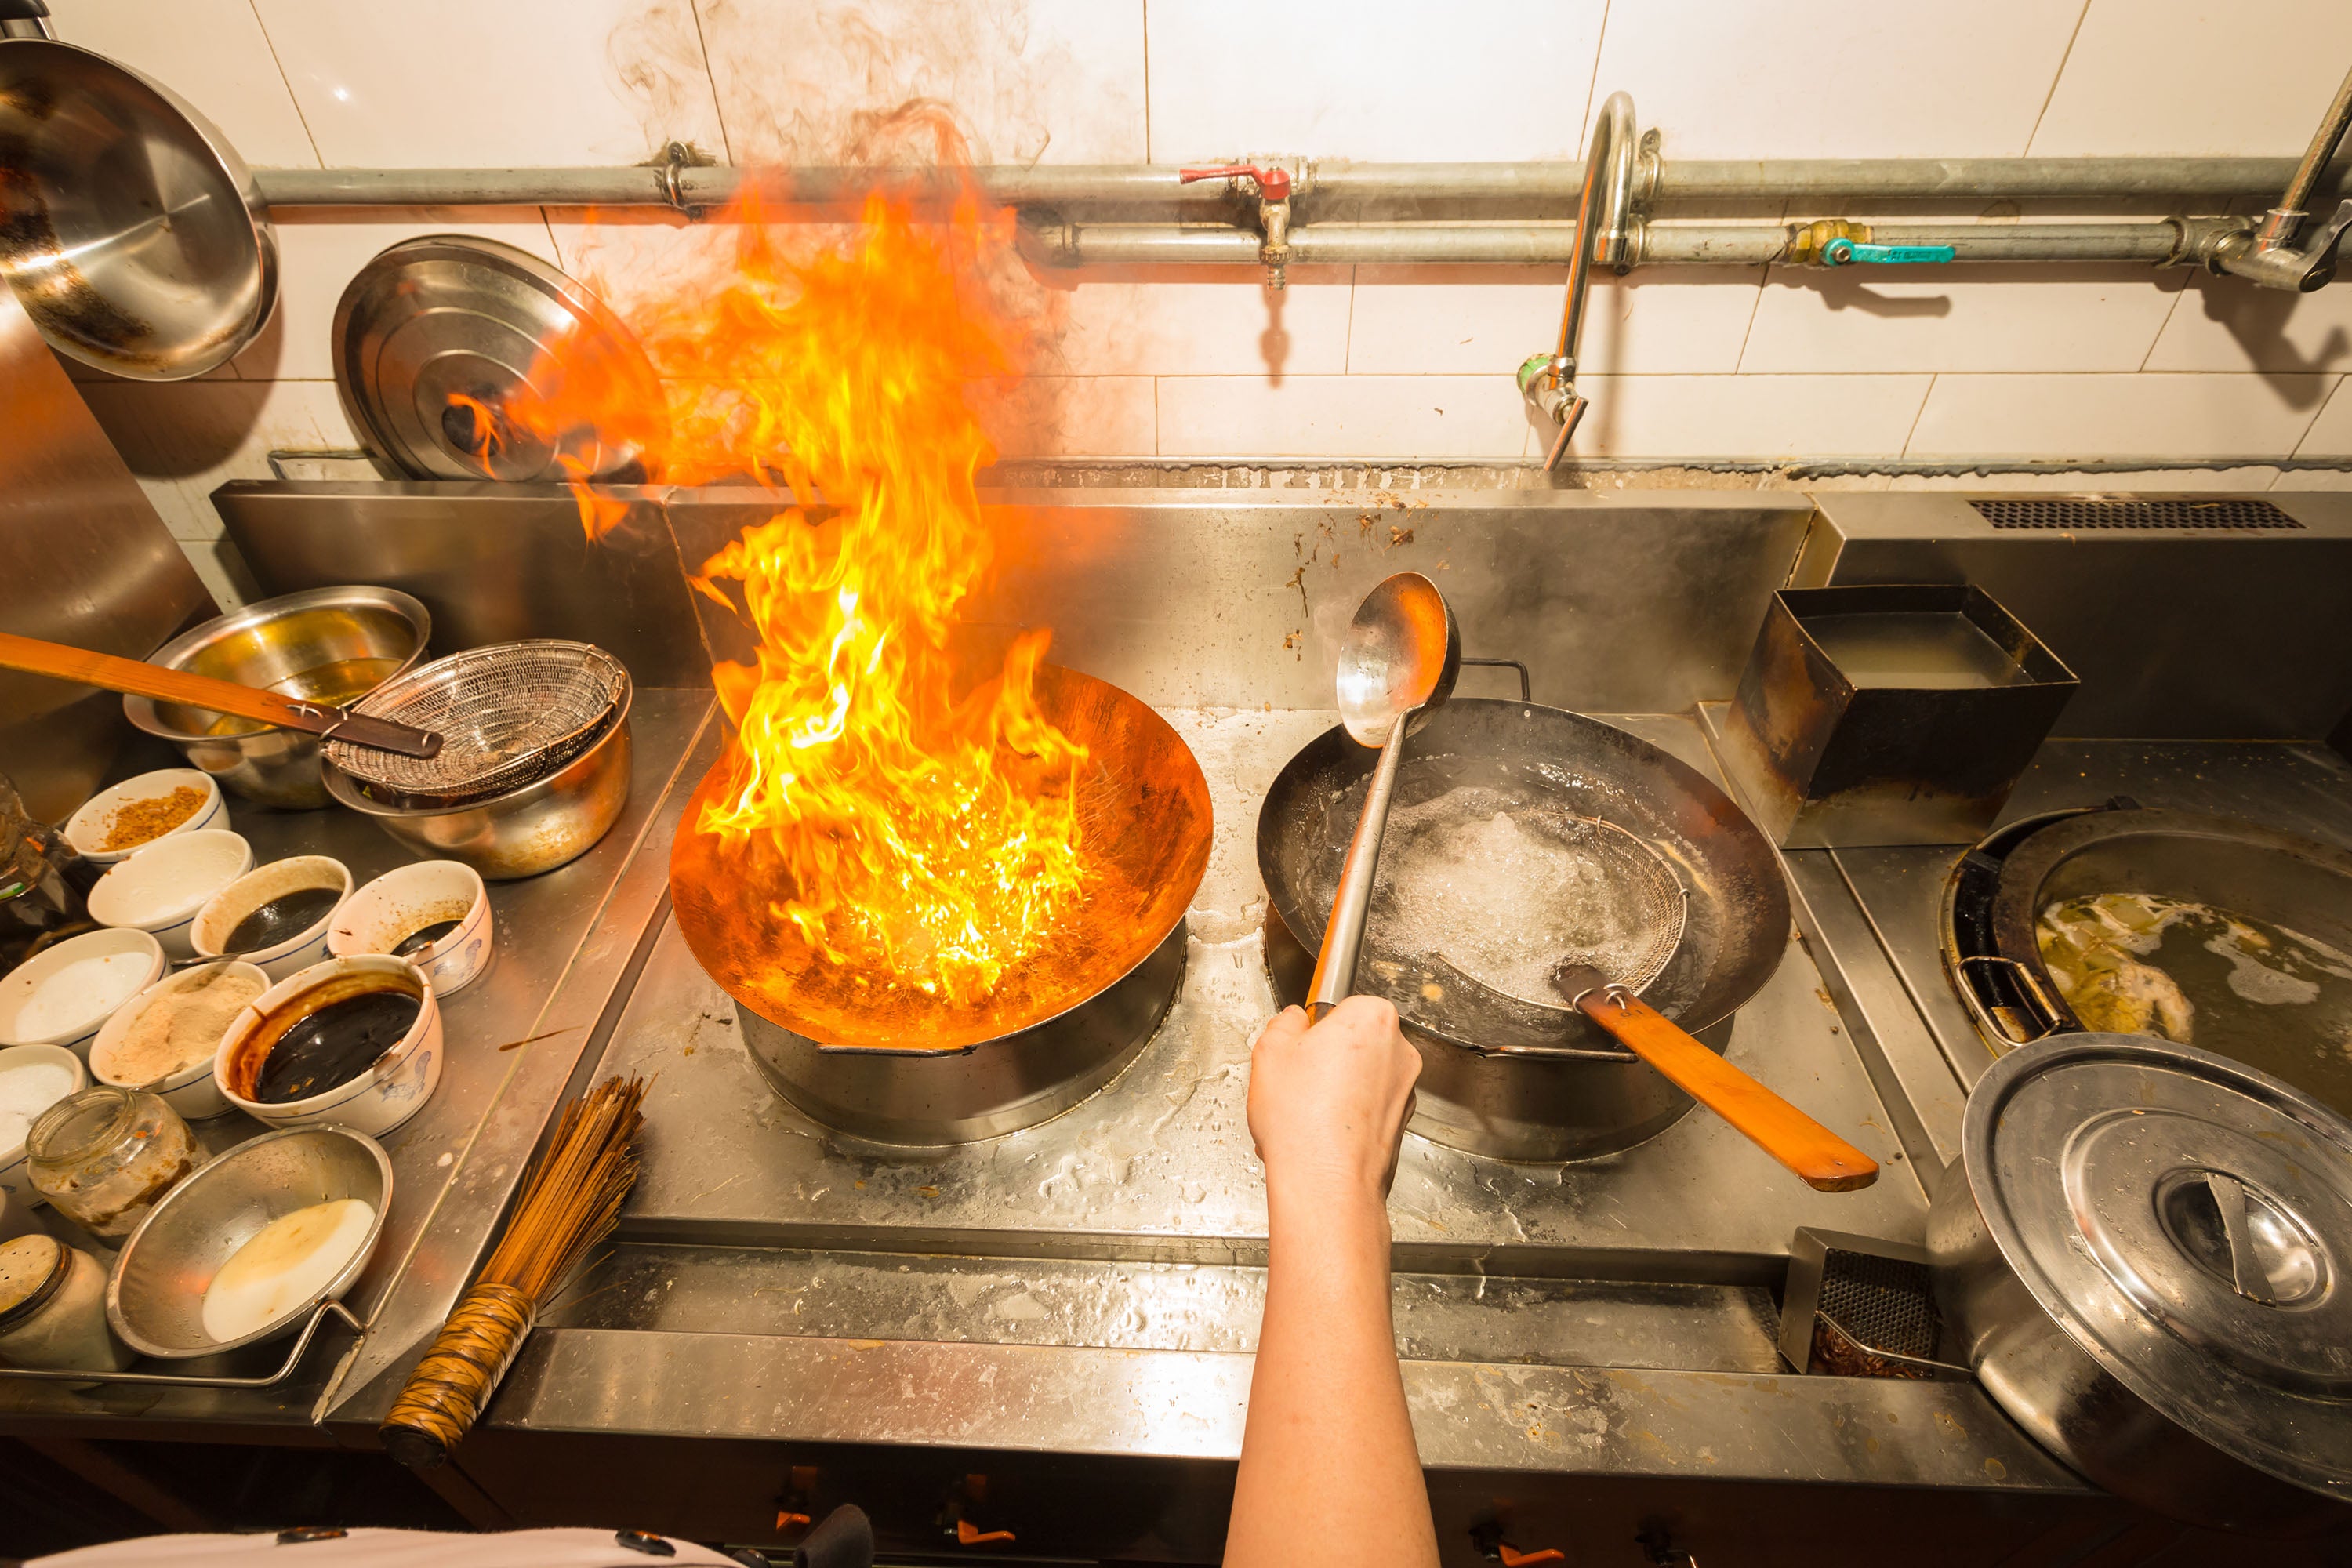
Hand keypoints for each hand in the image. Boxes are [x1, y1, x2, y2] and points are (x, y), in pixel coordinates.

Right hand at [1246, 997, 1421, 1201]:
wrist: (1324, 1182)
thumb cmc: (1302, 1117)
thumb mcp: (1270, 1050)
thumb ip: (1284, 1023)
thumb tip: (1293, 1021)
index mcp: (1373, 1018)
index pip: (1344, 1006)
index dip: (1316, 1028)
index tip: (1302, 1045)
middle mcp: (1400, 1051)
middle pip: (1355, 1042)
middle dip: (1327, 1059)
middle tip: (1297, 1079)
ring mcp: (1405, 1091)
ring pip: (1361, 1078)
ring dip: (1335, 1090)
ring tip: (1303, 1112)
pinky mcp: (1400, 1125)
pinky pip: (1367, 1109)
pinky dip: (1346, 1117)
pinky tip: (1317, 1134)